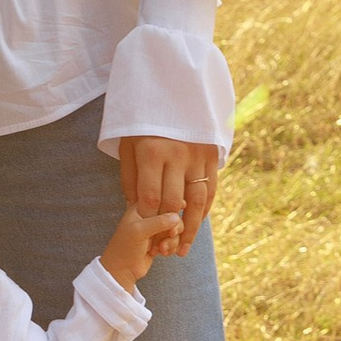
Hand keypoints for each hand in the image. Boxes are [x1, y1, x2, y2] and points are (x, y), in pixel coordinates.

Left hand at [100, 198, 187, 289]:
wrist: (122, 270)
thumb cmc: (125, 248)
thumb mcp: (139, 231)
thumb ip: (158, 222)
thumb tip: (178, 217)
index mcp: (142, 205)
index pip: (164, 198)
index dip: (172, 208)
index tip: (174, 219)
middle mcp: (150, 214)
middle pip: (174, 214)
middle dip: (174, 228)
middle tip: (169, 236)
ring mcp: (156, 228)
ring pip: (177, 229)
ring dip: (172, 241)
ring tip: (160, 249)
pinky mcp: (161, 240)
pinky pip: (175, 240)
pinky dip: (172, 247)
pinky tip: (162, 253)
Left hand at [115, 135, 220, 258]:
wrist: (175, 92)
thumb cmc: (144, 123)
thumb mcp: (129, 144)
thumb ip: (130, 177)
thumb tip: (135, 206)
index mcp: (151, 151)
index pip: (150, 197)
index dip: (147, 219)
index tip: (145, 232)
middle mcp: (176, 155)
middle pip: (172, 202)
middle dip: (166, 229)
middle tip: (161, 248)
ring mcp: (197, 156)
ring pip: (196, 201)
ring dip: (190, 229)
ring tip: (182, 249)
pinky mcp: (212, 157)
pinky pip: (210, 190)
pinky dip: (204, 210)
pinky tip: (195, 224)